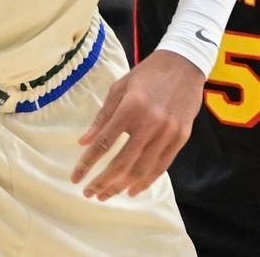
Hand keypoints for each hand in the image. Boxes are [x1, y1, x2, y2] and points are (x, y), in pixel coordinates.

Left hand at [72, 49, 204, 199]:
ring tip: (106, 195)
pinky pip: (161, 166)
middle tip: (89, 194)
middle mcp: (149, 123)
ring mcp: (168, 132)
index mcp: (130, 108)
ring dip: (122, 186)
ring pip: (142, 169)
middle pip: (122, 162)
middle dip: (103, 182)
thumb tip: (83, 143)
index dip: (87, 164)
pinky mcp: (181, 138)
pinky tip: (132, 190)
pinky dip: (146, 181)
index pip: (103, 143)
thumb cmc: (146, 74)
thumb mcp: (119, 88)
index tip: (75, 178)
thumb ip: (102, 117)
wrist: (184, 64)